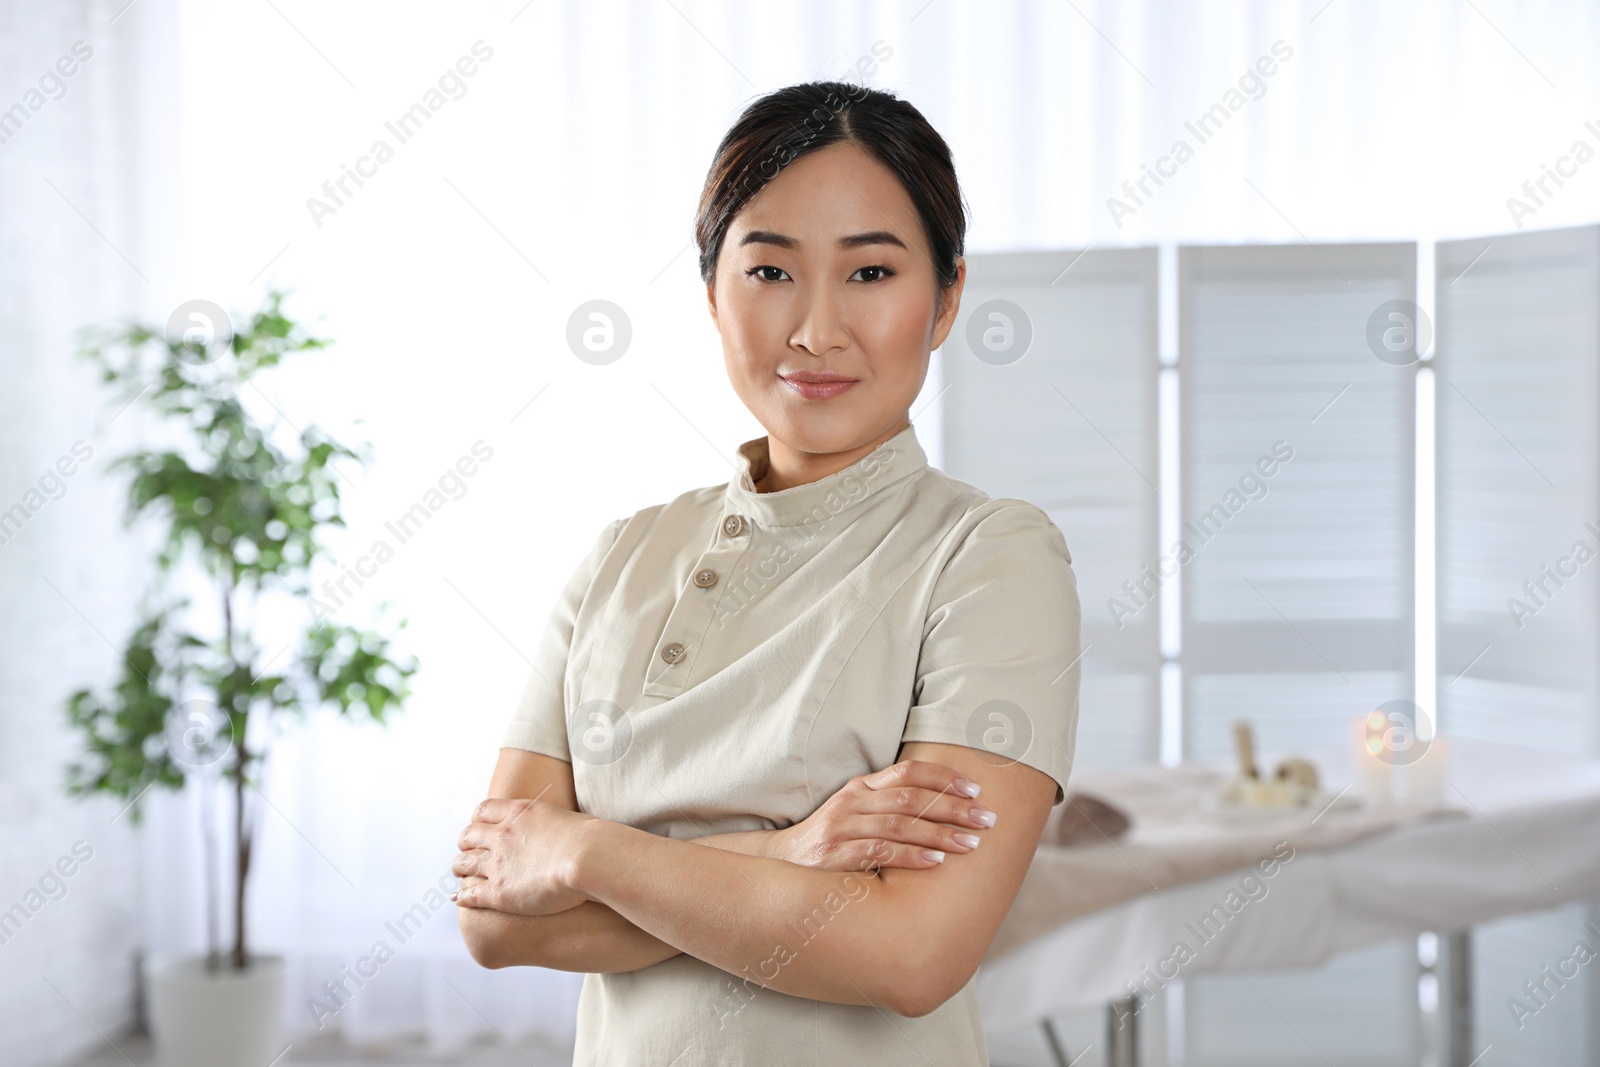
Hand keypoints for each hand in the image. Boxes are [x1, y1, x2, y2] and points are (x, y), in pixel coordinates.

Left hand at [452, 797, 595, 915]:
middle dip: (466, 843)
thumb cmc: (592, 839)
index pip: (484, 810)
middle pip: (468, 835)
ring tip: (461, 873)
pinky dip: (462, 897)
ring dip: (460, 868)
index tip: (479, 825)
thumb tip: (564, 830)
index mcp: (518, 814)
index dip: (478, 819)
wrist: (590, 857)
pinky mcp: (498, 893)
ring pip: (464, 864)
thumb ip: (555, 823)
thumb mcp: (568, 818)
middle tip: (468, 850)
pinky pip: (470, 894)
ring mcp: (497, 864)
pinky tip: (458, 900)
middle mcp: (502, 836)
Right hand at [773, 759, 998, 872]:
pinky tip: (936, 861)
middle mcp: (852, 802)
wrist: (780, 864)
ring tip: (970, 843)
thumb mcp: (857, 814)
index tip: (976, 789)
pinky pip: (879, 852)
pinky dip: (911, 856)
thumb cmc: (831, 841)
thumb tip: (946, 808)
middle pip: (911, 797)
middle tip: (986, 819)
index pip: (908, 772)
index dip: (944, 777)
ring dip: (939, 833)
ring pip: (899, 824)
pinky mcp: (834, 856)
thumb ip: (891, 807)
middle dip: (953, 807)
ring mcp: (842, 828)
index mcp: (862, 788)